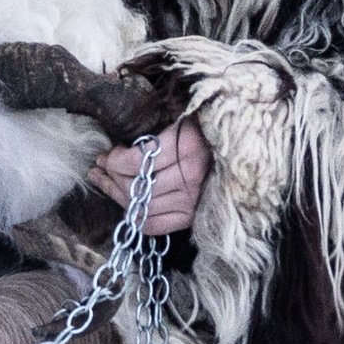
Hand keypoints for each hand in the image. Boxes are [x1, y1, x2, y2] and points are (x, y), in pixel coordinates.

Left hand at [90, 117, 210, 236]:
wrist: (243, 149)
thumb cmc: (207, 129)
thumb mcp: (183, 117)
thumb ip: (154, 131)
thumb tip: (117, 149)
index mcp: (187, 147)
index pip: (135, 163)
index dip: (114, 161)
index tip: (108, 154)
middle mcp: (190, 177)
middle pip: (135, 187)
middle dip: (110, 178)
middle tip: (100, 167)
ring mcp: (192, 201)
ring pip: (141, 208)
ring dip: (117, 196)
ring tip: (106, 183)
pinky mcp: (192, 217)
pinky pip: (155, 226)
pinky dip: (136, 217)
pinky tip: (127, 205)